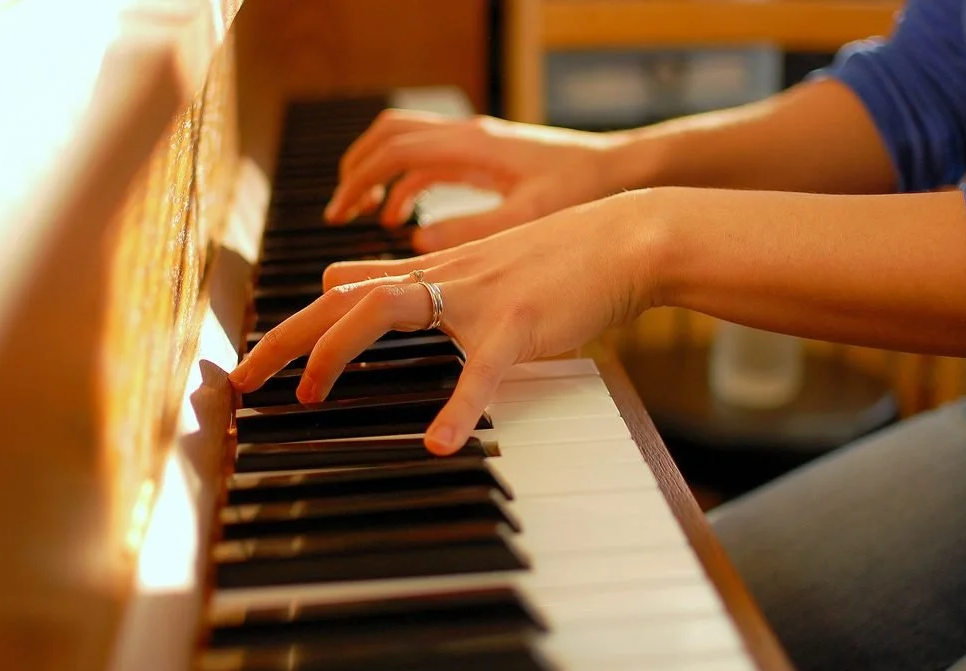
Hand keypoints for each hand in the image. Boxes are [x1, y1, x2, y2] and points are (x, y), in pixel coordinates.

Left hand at [231, 190, 662, 453]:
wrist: (623, 238)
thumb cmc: (557, 259)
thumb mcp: (483, 267)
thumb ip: (430, 283)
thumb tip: (377, 292)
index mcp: (433, 271)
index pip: (343, 289)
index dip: (297, 323)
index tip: (261, 358)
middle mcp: (441, 277)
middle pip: (340, 298)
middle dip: (284, 337)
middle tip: (241, 381)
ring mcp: (477, 299)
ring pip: (385, 312)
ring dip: (337, 353)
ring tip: (309, 397)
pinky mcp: (519, 325)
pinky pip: (479, 370)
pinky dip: (457, 407)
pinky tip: (440, 444)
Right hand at [323, 110, 625, 251]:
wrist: (626, 172)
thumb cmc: (584, 190)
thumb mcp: (526, 217)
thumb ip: (469, 230)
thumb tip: (415, 238)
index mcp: (472, 145)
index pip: (395, 149)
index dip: (360, 178)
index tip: (340, 211)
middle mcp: (469, 137)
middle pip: (391, 136)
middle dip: (358, 169)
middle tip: (340, 209)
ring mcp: (477, 145)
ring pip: (409, 146)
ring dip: (380, 175)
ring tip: (360, 214)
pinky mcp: (487, 159)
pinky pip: (432, 164)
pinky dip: (408, 185)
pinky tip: (404, 217)